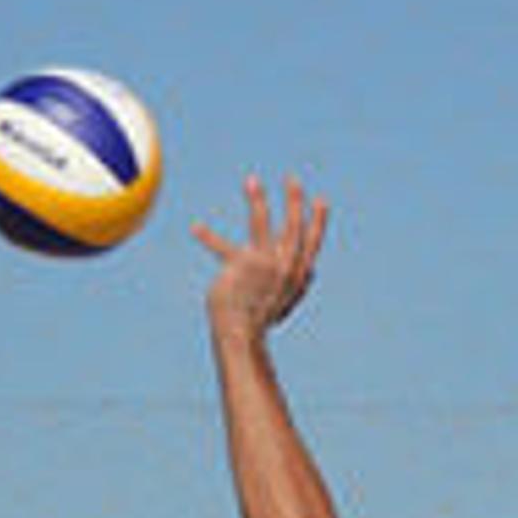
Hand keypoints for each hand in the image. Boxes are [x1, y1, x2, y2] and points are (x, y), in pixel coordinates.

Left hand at [192, 175, 326, 341]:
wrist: (242, 338)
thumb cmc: (259, 321)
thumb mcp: (286, 302)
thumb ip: (299, 285)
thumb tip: (313, 272)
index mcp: (299, 275)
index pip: (312, 243)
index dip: (318, 221)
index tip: (322, 201)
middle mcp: (286, 268)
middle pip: (294, 228)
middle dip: (294, 201)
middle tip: (292, 179)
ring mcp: (266, 266)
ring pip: (262, 225)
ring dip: (257, 201)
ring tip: (251, 180)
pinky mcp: (244, 267)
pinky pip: (224, 247)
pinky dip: (208, 238)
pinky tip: (195, 228)